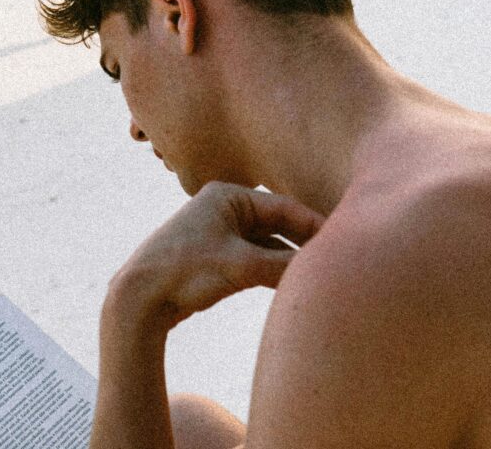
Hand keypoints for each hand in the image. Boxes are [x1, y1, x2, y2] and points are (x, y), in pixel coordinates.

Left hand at [104, 182, 324, 335]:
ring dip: (293, 260)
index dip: (318, 227)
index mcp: (228, 195)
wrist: (141, 296)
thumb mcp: (242, 266)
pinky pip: (258, 258)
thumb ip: (285, 265)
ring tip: (324, 277)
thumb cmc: (185, 271)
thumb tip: (327, 269)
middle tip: (343, 263)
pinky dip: (276, 270)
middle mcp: (225, 207)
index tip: (350, 245)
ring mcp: (221, 230)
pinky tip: (295, 286)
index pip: (286, 208)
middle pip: (280, 224)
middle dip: (307, 243)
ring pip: (270, 244)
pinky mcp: (218, 255)